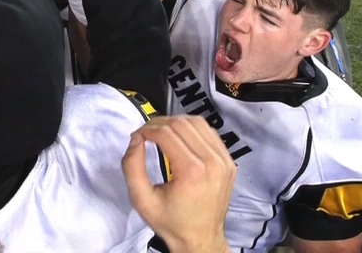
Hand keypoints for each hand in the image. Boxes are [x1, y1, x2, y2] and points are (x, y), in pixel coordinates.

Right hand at [122, 116, 235, 252]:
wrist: (200, 239)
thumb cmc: (171, 222)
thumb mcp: (141, 199)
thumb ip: (132, 166)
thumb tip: (136, 139)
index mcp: (192, 172)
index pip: (166, 133)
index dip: (146, 130)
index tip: (136, 136)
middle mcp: (213, 162)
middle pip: (181, 124)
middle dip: (158, 123)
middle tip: (145, 133)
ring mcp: (225, 161)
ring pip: (197, 123)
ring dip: (175, 122)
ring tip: (161, 132)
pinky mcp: (229, 162)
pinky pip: (210, 133)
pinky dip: (192, 129)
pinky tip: (180, 138)